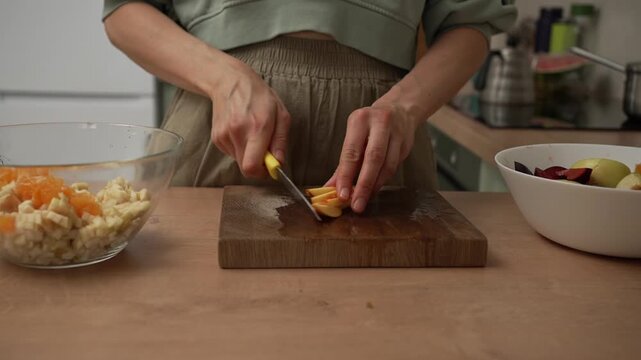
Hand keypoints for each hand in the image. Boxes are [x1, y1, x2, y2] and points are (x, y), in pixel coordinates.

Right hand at [209, 57, 290, 177]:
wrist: (230, 82)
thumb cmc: (259, 97)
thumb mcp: (281, 115)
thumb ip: (281, 141)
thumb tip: (279, 163)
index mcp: (257, 127)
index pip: (252, 167)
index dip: (262, 173)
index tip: (269, 168)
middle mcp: (237, 133)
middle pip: (245, 168)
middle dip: (257, 164)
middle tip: (264, 150)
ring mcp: (224, 136)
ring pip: (238, 160)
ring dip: (248, 154)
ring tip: (251, 133)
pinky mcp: (216, 138)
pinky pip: (231, 153)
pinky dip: (239, 148)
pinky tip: (241, 131)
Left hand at [326, 100, 421, 212]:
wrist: (400, 109)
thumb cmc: (370, 126)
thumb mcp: (354, 136)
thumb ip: (343, 164)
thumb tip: (331, 188)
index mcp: (360, 120)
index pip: (351, 152)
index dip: (346, 175)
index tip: (342, 195)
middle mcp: (379, 124)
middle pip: (373, 158)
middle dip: (363, 184)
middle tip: (356, 204)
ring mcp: (396, 133)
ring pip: (387, 165)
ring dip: (375, 185)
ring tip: (365, 199)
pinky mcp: (406, 143)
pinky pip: (395, 166)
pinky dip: (384, 180)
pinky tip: (375, 188)